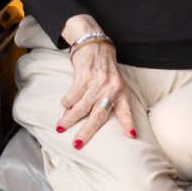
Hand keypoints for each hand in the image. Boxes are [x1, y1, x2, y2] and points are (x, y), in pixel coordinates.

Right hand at [59, 19, 134, 146]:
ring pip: (80, 107)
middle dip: (86, 132)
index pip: (126, 111)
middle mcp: (111, 89)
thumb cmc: (106, 70)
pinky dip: (66, 102)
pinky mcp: (84, 76)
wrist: (96, 45)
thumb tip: (91, 122)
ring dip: (69, 119)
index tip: (131, 136)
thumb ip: (110, 102)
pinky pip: (72, 96)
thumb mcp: (116, 85)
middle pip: (98, 116)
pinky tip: (65, 105)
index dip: (129, 124)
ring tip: (61, 127)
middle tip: (77, 144)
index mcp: (122, 93)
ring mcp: (97, 83)